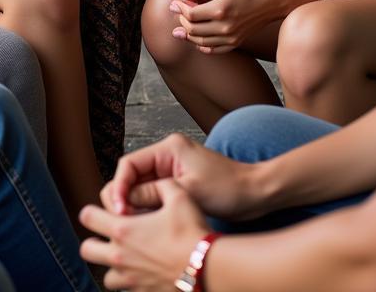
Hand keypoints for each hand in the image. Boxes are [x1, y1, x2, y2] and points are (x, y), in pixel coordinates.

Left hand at [81, 180, 211, 290]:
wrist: (208, 269)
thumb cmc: (192, 231)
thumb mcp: (178, 194)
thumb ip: (159, 185)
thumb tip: (149, 185)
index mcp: (123, 229)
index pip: (87, 217)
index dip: (93, 211)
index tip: (104, 212)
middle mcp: (121, 256)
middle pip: (86, 250)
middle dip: (94, 242)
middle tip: (110, 237)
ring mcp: (131, 280)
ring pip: (106, 277)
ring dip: (112, 267)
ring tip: (129, 258)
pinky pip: (127, 291)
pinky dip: (131, 283)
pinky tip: (146, 273)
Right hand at [103, 132, 258, 220]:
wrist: (256, 193)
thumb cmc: (228, 189)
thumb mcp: (188, 192)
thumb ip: (153, 195)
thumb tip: (123, 205)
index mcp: (168, 148)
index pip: (128, 164)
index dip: (119, 187)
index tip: (119, 210)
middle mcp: (166, 155)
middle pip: (131, 176)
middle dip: (124, 198)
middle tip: (123, 222)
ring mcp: (171, 169)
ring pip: (140, 188)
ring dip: (135, 206)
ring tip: (135, 226)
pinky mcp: (178, 184)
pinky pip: (153, 196)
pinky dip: (148, 209)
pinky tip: (148, 225)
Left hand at [170, 0, 286, 52]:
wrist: (275, 0)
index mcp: (221, 8)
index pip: (191, 14)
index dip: (179, 9)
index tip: (174, 3)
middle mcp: (225, 26)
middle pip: (193, 30)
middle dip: (181, 20)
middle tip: (177, 12)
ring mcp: (231, 36)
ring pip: (201, 42)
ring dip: (188, 35)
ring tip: (180, 28)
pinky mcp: (236, 41)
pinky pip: (214, 49)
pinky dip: (202, 45)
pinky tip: (196, 40)